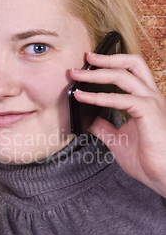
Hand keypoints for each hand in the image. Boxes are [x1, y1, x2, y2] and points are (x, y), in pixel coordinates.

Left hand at [70, 52, 165, 197]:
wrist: (162, 176)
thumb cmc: (147, 160)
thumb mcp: (117, 139)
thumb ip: (104, 127)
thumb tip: (87, 119)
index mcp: (146, 100)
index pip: (130, 71)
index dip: (110, 64)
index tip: (88, 64)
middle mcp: (151, 96)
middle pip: (131, 63)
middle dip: (106, 58)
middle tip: (84, 58)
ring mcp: (152, 102)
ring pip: (123, 75)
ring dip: (97, 73)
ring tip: (77, 75)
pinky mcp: (148, 111)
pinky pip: (120, 98)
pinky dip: (98, 96)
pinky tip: (83, 97)